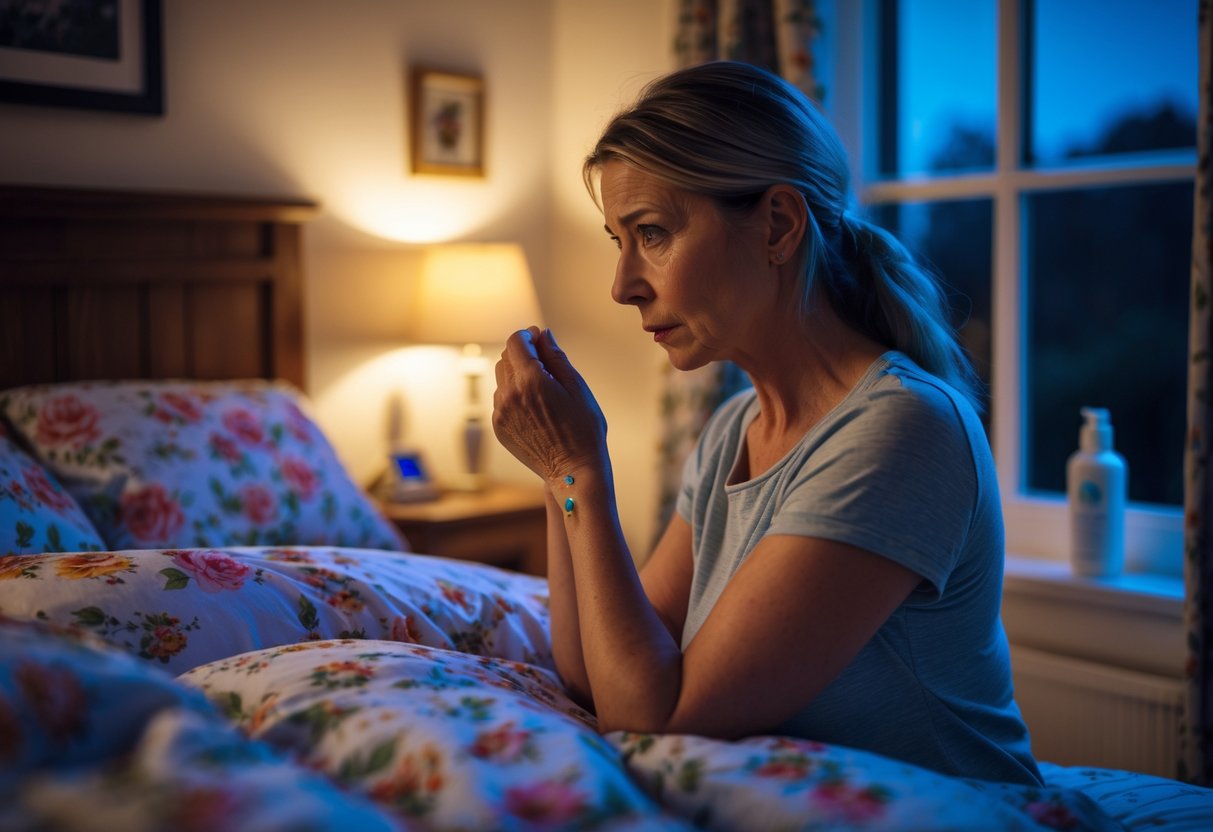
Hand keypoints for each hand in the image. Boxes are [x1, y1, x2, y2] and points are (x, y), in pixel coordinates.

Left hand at [492, 327, 607, 482]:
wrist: (573, 472)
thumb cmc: (583, 430)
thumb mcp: (577, 388)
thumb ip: (556, 357)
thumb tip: (543, 334)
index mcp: (530, 381)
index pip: (516, 342)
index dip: (528, 335)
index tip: (540, 338)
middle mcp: (510, 395)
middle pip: (506, 358)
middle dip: (523, 353)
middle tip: (545, 363)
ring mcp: (501, 413)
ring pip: (502, 378)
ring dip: (517, 374)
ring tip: (542, 388)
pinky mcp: (499, 427)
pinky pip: (501, 400)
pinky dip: (514, 395)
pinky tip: (535, 407)